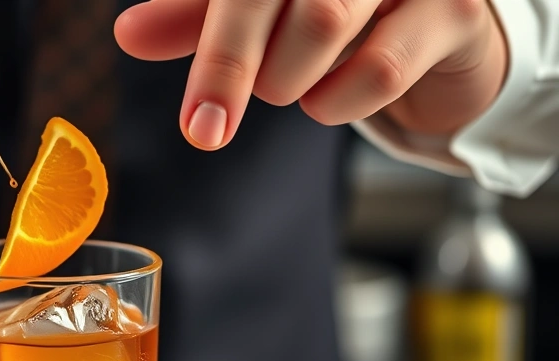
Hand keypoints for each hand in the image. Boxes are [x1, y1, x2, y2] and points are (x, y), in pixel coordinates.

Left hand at [115, 0, 508, 150]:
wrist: (437, 34)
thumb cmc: (338, 17)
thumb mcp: (259, 16)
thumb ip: (197, 21)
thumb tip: (128, 35)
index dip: (215, 56)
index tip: (198, 126)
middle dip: (241, 71)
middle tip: (257, 93)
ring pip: (324, 24)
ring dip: (293, 82)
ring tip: (298, 83)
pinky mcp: (455, 9)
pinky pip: (379, 68)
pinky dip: (341, 102)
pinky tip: (336, 96)